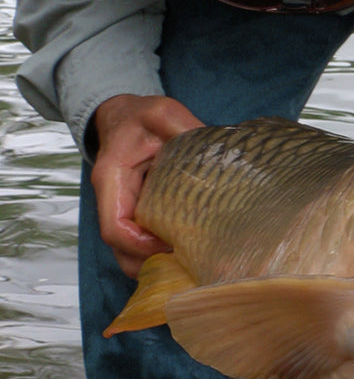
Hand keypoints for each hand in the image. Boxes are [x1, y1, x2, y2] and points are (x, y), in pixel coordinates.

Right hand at [91, 95, 203, 276]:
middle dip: (154, 265)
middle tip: (192, 264)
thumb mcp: (162, 113)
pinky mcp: (137, 217)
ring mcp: (124, 213)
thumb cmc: (139, 118)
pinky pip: (142, 248)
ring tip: (194, 265)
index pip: (115, 229)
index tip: (174, 246)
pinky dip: (162, 258)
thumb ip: (184, 128)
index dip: (143, 246)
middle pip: (123, 252)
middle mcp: (114, 202)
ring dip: (159, 266)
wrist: (124, 117)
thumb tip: (214, 152)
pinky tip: (191, 256)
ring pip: (131, 256)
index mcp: (113, 180)